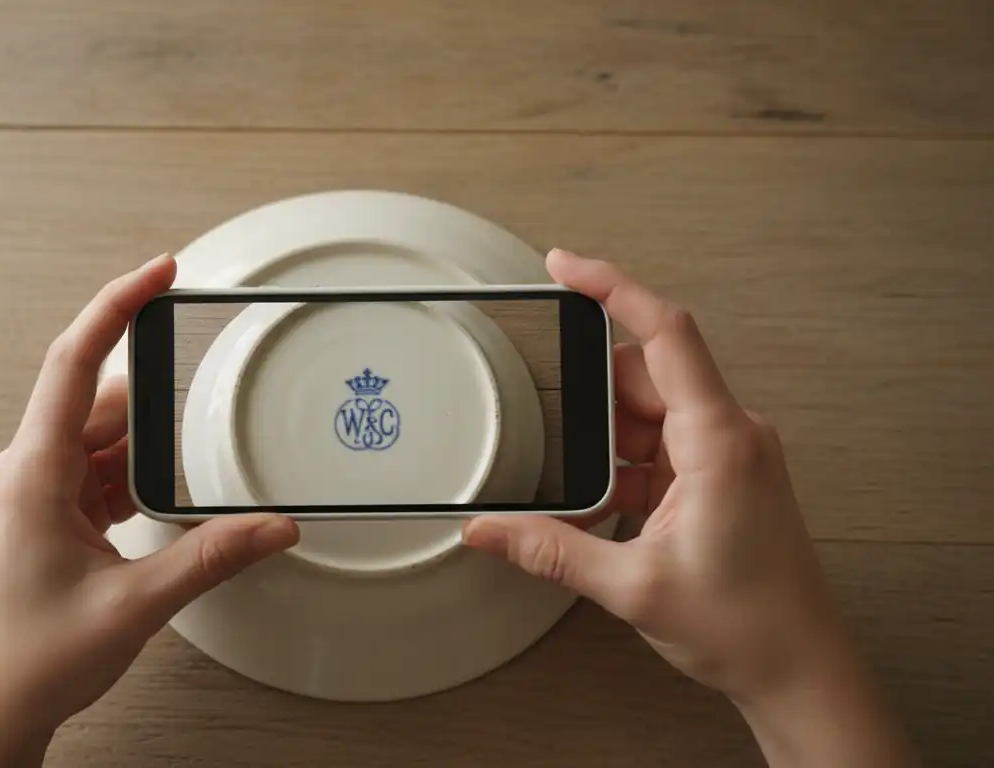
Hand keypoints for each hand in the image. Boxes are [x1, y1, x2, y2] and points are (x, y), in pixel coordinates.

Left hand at [0, 255, 299, 767]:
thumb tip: (273, 526)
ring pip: (104, 442)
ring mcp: (35, 493)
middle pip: (102, 406)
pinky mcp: (46, 515)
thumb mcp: (136, 604)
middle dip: (156, 421)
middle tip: (197, 445)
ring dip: (144, 462)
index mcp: (32, 474)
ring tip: (169, 507)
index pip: (74, 362)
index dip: (118, 306)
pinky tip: (155, 517)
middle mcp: (28, 471)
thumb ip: (211, 557)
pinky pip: (98, 474)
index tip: (159, 272)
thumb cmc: (29, 659)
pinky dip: (133, 485)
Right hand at [463, 250, 917, 766]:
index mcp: (719, 441)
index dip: (612, 287)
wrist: (799, 670)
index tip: (565, 266)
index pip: (664, 331)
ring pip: (650, 414)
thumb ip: (550, 550)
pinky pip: (662, 447)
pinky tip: (605, 509)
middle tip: (558, 440)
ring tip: (587, 494)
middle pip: (645, 375)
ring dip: (609, 445)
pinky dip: (626, 469)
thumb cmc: (747, 625)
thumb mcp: (630, 586)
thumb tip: (488, 530)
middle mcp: (730, 435)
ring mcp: (729, 455)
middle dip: (592, 403)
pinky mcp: (722, 477)